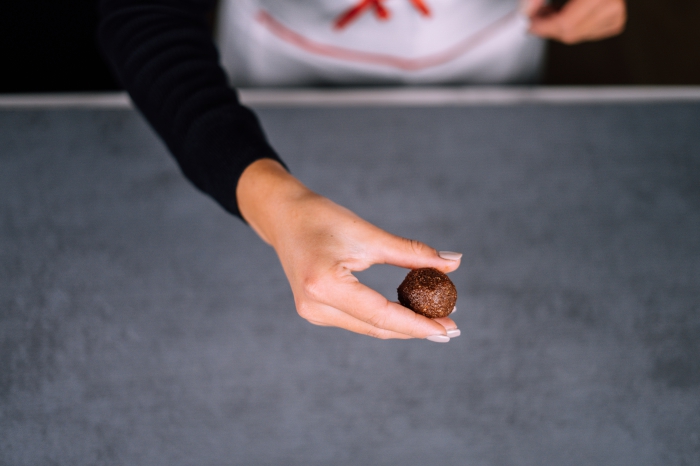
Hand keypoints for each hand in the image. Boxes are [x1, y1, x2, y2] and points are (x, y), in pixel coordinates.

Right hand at [237, 159, 461, 340]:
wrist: (282, 216)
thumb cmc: (322, 218)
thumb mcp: (369, 234)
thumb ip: (411, 253)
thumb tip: (453, 263)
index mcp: (325, 284)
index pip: (381, 313)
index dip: (418, 324)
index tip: (449, 327)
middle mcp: (315, 306)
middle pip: (376, 327)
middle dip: (415, 329)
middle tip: (451, 328)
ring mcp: (312, 312)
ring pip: (368, 327)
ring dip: (402, 325)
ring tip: (436, 319)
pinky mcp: (315, 311)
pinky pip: (357, 321)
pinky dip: (384, 318)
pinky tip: (407, 313)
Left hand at [525, 0, 625, 43]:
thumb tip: (526, 12)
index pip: (566, 23)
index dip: (544, 26)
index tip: (529, 23)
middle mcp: (612, 3)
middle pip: (571, 33)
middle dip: (548, 27)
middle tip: (536, 16)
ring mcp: (616, 13)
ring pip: (578, 36)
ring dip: (559, 26)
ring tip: (552, 9)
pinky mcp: (616, 20)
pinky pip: (588, 34)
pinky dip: (573, 26)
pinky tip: (567, 12)